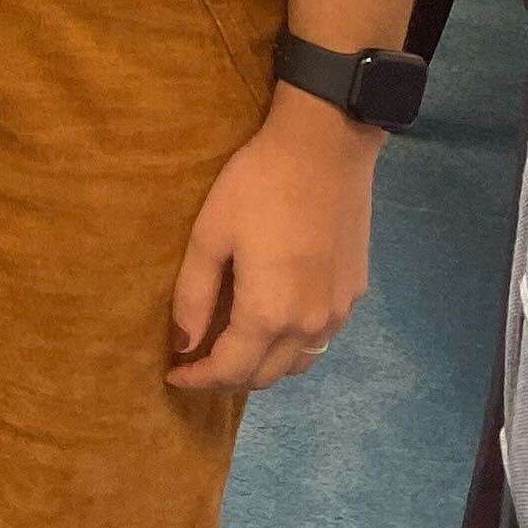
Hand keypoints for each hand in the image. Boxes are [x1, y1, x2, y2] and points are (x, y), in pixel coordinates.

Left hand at [167, 88, 377, 390]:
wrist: (326, 147)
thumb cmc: (257, 184)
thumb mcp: (210, 234)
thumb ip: (194, 295)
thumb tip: (183, 344)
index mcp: (270, 314)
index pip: (230, 370)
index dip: (199, 379)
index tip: (173, 374)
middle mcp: (310, 326)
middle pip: (266, 376)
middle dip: (228, 378)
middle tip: (196, 362)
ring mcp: (339, 312)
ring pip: (297, 363)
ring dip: (262, 366)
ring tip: (231, 346)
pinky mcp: (354, 293)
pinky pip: (319, 338)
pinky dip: (290, 346)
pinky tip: (271, 322)